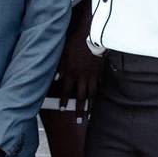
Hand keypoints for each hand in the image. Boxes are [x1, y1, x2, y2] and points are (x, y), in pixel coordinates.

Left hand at [54, 1, 101, 115]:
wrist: (92, 35)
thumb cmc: (75, 42)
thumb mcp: (63, 53)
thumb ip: (60, 67)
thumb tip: (56, 78)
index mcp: (71, 73)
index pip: (66, 91)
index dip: (64, 102)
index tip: (63, 110)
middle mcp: (81, 77)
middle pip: (80, 97)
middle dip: (79, 110)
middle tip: (79, 121)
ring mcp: (92, 76)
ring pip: (92, 94)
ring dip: (90, 106)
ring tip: (90, 115)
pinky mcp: (100, 72)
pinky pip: (100, 84)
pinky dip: (100, 92)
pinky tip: (101, 99)